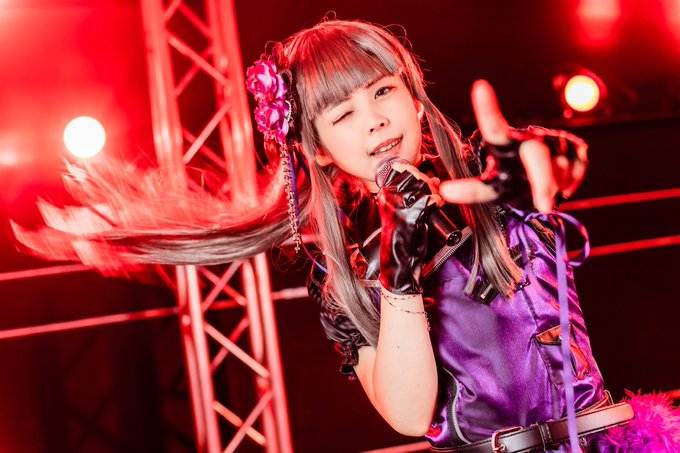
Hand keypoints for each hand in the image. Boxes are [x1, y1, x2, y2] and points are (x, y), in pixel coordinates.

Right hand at [377, 165, 438, 294]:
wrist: (399, 259)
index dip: (418, 173)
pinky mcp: (411, 216)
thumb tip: (432, 178)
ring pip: (425, 186)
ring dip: (435, 192)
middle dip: (430, 182)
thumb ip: (412, 192)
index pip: (404, 169)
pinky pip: (431, 201)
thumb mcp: (404, 209)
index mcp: (384, 194)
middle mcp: (389, 198)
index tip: (425, 180)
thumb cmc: (403, 235)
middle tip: (434, 193)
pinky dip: (438, 202)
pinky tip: (437, 206)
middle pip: (416, 176)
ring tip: (435, 201)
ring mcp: (399, 207)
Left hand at [439, 80, 587, 212]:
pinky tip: (561, 185)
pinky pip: (576, 171)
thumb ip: (473, 190)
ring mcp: (555, 143)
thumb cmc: (514, 183)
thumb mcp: (492, 187)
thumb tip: (444, 191)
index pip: (495, 127)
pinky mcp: (577, 149)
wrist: (544, 185)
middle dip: (542, 181)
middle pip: (536, 154)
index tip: (480, 87)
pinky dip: (569, 185)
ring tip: (543, 195)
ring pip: (559, 169)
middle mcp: (530, 138)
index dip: (488, 109)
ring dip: (552, 188)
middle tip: (544, 205)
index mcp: (505, 144)